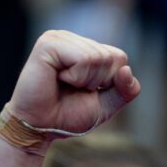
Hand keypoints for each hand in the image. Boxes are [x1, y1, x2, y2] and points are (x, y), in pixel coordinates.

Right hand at [8, 30, 140, 134]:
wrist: (39, 128)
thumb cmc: (67, 115)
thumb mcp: (105, 105)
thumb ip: (124, 91)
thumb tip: (127, 70)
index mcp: (85, 48)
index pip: (119, 58)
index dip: (110, 82)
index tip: (86, 91)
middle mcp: (72, 39)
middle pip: (110, 57)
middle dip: (97, 82)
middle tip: (72, 89)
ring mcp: (59, 38)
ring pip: (98, 57)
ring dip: (85, 80)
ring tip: (63, 84)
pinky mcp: (48, 44)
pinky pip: (83, 59)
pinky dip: (76, 77)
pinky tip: (57, 78)